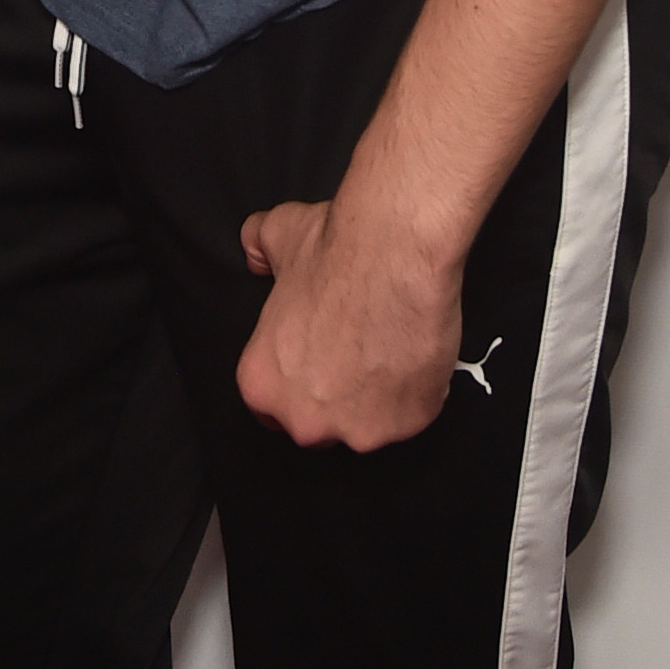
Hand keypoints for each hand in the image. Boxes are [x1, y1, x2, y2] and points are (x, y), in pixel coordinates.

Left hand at [234, 198, 462, 450]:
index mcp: (262, 383)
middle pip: (317, 423)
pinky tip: (411, 354)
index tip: (312, 361)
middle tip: (350, 352)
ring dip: (374, 398)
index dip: (293, 382)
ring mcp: (359, 431)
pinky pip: (410, 416)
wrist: (395, 252)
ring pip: (366, 425)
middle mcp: (304, 420)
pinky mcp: (408, 425)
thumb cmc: (334, 250)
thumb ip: (256, 250)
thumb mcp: (275, 237)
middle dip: (332, 396)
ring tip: (385, 348)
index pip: (269, 406)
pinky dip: (413, 393)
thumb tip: (255, 256)